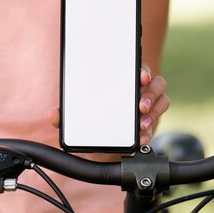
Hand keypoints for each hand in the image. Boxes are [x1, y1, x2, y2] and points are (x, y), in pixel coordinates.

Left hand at [46, 63, 169, 144]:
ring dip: (154, 111)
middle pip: (154, 82)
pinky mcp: (151, 121)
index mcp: (121, 80)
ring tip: (142, 124)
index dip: (142, 68)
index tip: (141, 75)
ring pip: (162, 99)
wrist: (103, 145)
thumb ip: (66, 117)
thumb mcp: (78, 119)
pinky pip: (159, 120)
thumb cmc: (93, 123)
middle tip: (140, 106)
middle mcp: (138, 90)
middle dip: (150, 93)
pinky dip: (152, 129)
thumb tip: (52, 115)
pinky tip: (142, 137)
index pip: (136, 67)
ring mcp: (148, 104)